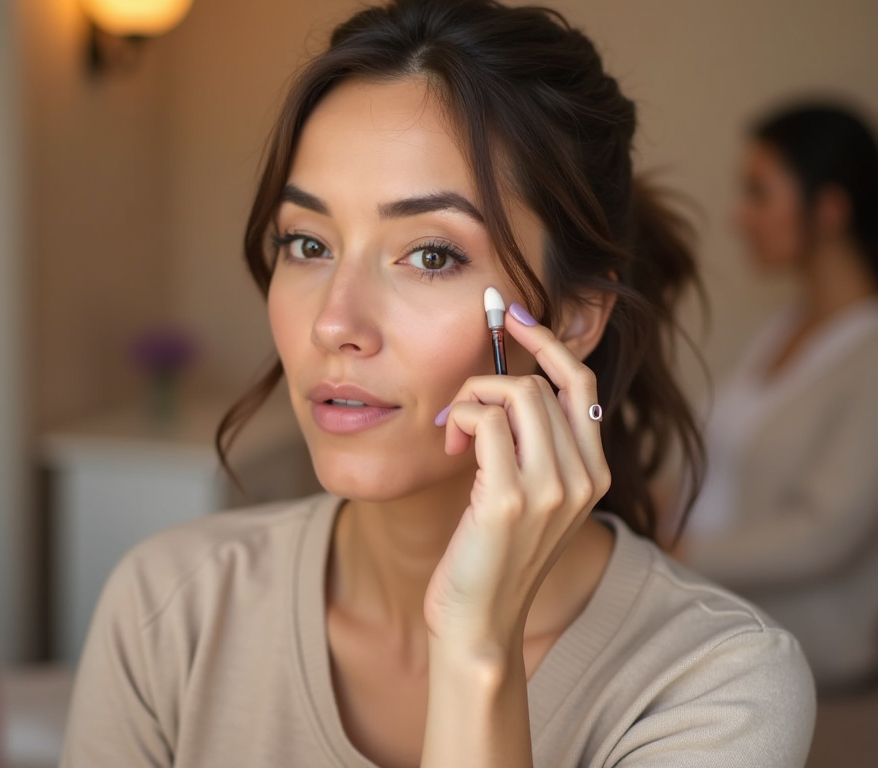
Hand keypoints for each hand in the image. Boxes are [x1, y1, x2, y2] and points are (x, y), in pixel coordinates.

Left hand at [424, 304, 611, 659]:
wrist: (480, 623)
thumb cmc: (493, 556)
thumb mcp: (529, 496)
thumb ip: (534, 446)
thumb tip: (508, 380)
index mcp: (594, 473)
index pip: (581, 382)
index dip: (549, 341)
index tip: (515, 316)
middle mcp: (584, 478)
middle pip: (541, 383)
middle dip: (489, 382)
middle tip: (460, 414)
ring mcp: (551, 489)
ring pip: (514, 394)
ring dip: (471, 401)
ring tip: (454, 434)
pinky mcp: (509, 499)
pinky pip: (486, 420)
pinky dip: (461, 419)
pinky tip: (450, 447)